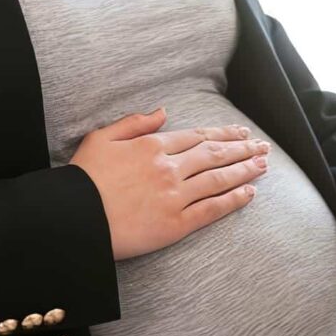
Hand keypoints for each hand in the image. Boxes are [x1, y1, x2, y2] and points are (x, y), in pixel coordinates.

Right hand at [70, 108, 269, 259]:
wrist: (71, 219)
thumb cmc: (81, 179)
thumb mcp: (100, 139)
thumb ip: (133, 123)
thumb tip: (163, 112)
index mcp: (152, 146)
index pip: (198, 137)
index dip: (224, 133)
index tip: (242, 132)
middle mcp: (169, 168)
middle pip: (215, 154)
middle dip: (243, 149)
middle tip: (263, 146)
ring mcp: (174, 196)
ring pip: (219, 179)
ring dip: (245, 170)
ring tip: (264, 164)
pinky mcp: (175, 223)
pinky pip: (211, 209)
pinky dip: (233, 200)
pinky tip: (250, 193)